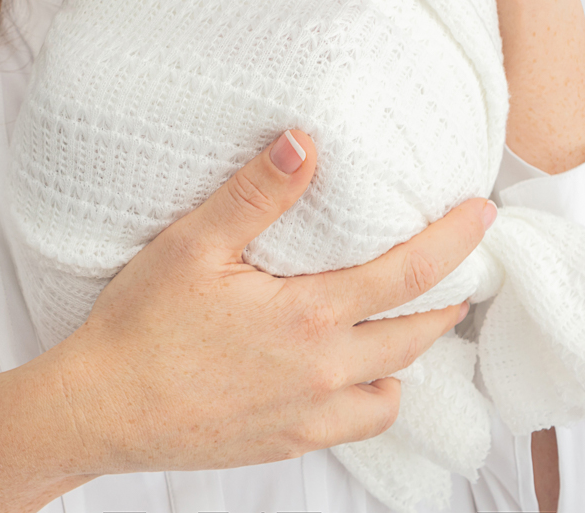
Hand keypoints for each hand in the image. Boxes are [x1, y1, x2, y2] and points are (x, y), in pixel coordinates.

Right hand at [52, 130, 496, 474]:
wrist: (100, 410)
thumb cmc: (139, 326)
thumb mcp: (193, 244)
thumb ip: (257, 194)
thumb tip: (306, 142)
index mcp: (309, 318)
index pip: (408, 272)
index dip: (454, 240)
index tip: (484, 214)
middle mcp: (322, 373)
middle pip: (415, 334)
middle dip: (448, 299)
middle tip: (463, 271)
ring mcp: (306, 416)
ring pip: (391, 388)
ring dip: (411, 353)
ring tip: (412, 322)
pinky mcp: (285, 442)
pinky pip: (355, 424)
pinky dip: (371, 397)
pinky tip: (354, 376)